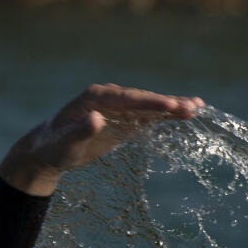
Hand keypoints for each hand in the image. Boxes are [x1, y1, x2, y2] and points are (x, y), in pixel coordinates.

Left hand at [0, 84, 203, 195]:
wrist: (48, 149)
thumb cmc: (53, 147)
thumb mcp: (64, 143)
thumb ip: (79, 131)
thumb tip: (97, 118)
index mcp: (95, 98)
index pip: (128, 99)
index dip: (151, 103)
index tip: (171, 105)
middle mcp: (109, 97)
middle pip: (143, 99)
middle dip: (168, 103)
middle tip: (192, 108)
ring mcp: (118, 106)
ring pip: (149, 105)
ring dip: (173, 106)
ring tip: (199, 107)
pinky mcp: (123, 118)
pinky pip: (148, 114)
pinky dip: (166, 113)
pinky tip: (186, 112)